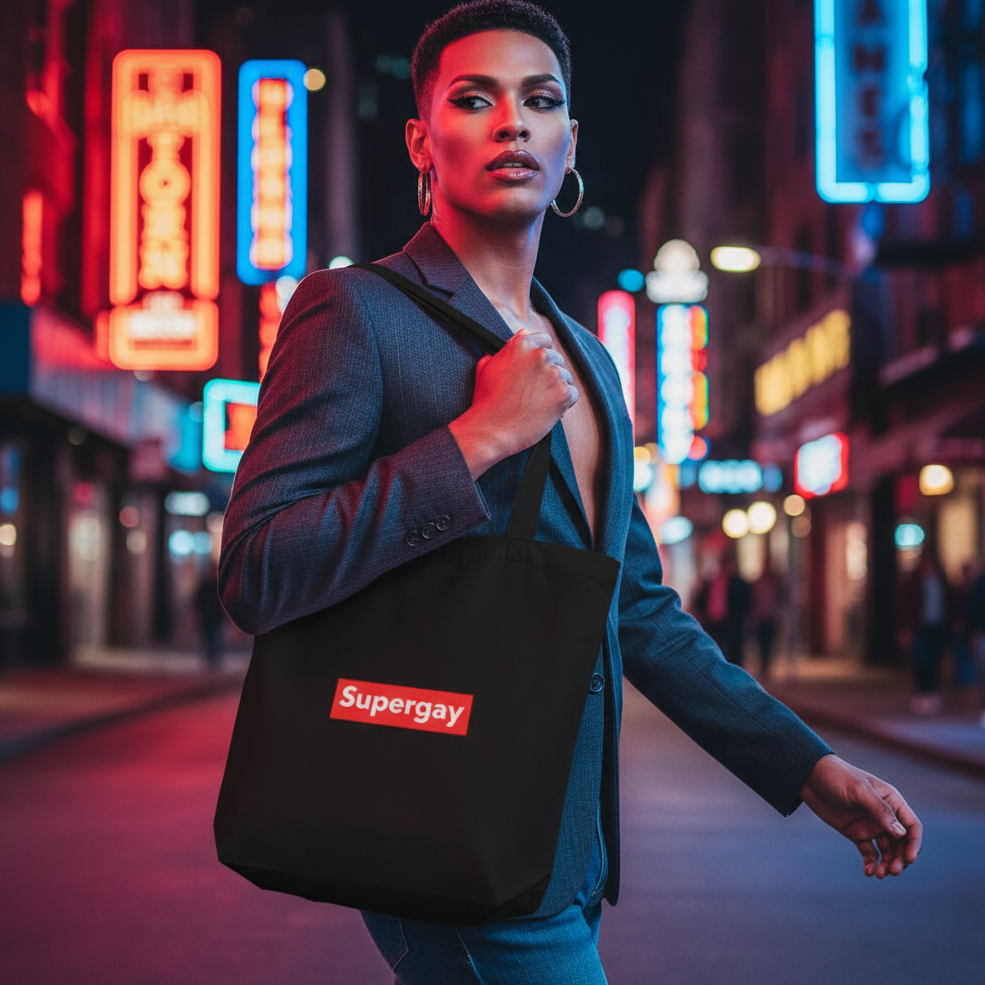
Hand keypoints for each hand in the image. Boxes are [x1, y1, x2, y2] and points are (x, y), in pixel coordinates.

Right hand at [449, 328, 576, 478]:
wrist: (490, 430)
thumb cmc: (486, 400)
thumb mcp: (487, 365)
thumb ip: (508, 347)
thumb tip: (523, 332)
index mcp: (523, 344)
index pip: (546, 341)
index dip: (541, 358)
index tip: (535, 372)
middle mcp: (541, 355)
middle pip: (557, 360)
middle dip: (549, 375)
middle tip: (532, 393)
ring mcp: (554, 374)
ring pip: (566, 378)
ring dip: (556, 389)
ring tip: (537, 404)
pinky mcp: (563, 394)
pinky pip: (572, 394)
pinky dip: (563, 404)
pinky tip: (545, 411)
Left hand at [800, 754, 921, 878]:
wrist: (809, 776)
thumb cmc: (837, 776)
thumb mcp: (859, 791)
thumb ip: (880, 810)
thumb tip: (902, 833)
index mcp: (892, 801)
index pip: (912, 826)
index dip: (914, 844)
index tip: (910, 859)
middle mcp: (885, 816)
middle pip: (902, 843)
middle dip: (900, 859)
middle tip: (893, 871)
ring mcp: (870, 825)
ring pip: (887, 851)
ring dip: (888, 864)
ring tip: (879, 875)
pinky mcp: (856, 833)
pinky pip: (869, 852)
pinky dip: (871, 863)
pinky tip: (868, 871)